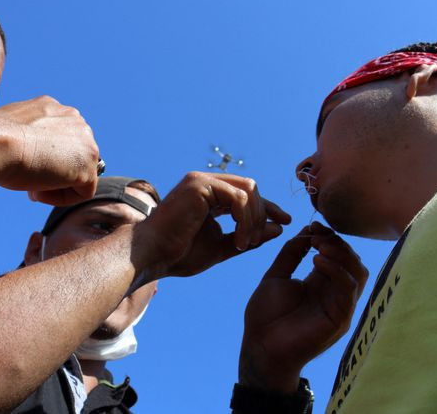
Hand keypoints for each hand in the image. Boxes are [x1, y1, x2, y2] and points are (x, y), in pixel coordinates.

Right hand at [0, 96, 99, 205]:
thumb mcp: (13, 130)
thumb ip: (29, 136)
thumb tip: (31, 150)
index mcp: (56, 109)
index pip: (60, 139)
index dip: (42, 158)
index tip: (23, 167)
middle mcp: (75, 120)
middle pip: (72, 155)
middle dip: (52, 171)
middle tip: (28, 182)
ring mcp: (86, 143)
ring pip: (79, 173)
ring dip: (56, 185)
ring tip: (31, 187)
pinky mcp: (88, 168)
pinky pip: (84, 192)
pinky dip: (62, 198)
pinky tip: (39, 193)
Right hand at [132, 172, 290, 280]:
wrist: (151, 256)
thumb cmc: (178, 255)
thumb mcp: (221, 247)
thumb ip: (248, 238)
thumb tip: (278, 229)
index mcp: (210, 195)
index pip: (247, 194)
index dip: (268, 207)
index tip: (285, 222)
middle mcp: (205, 183)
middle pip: (251, 188)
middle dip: (264, 212)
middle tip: (264, 237)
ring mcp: (201, 181)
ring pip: (248, 191)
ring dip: (254, 220)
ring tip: (246, 244)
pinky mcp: (199, 184)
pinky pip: (238, 198)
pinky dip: (245, 221)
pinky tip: (239, 241)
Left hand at [238, 222, 367, 392]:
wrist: (260, 347)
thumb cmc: (265, 317)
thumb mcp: (276, 276)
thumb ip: (291, 253)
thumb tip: (306, 230)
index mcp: (321, 283)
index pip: (339, 254)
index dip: (330, 237)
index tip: (314, 225)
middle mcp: (334, 293)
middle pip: (353, 261)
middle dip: (337, 243)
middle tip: (317, 235)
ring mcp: (340, 306)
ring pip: (358, 273)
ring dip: (341, 255)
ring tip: (319, 247)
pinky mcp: (340, 318)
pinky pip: (349, 289)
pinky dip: (337, 271)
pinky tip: (317, 262)